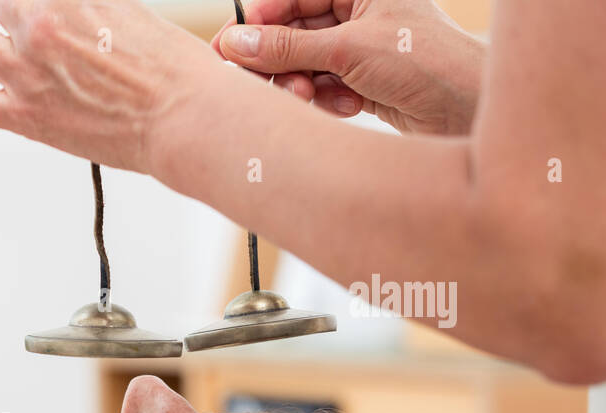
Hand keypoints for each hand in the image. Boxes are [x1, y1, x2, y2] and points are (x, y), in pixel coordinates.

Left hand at [0, 0, 213, 173]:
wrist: (183, 116)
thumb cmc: (170, 69)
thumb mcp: (127, 8)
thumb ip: (87, 6)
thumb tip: (71, 12)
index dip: (28, 0)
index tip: (35, 10)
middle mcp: (40, 24)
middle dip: (8, 14)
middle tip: (26, 31)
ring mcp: (26, 70)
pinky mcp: (23, 115)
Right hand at [211, 0, 485, 134]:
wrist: (470, 111)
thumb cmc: (425, 62)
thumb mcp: (347, 51)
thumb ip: (287, 47)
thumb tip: (234, 44)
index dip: (259, 21)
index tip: (231, 48)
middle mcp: (360, 10)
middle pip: (294, 31)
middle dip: (281, 60)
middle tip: (268, 84)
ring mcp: (361, 46)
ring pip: (304, 62)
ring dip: (300, 83)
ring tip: (308, 98)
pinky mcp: (363, 80)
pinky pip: (322, 85)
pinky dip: (325, 98)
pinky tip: (346, 106)